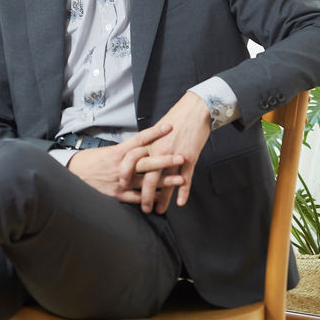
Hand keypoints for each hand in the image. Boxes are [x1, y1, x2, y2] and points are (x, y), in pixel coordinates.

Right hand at [67, 123, 184, 202]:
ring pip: (145, 181)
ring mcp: (120, 181)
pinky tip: (163, 197)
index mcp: (118, 152)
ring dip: (164, 180)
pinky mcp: (117, 195)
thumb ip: (126, 150)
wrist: (72, 176)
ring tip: (180, 178)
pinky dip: (149, 197)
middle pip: (146, 161)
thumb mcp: (107, 151)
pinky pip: (136, 197)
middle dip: (165, 159)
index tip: (169, 127)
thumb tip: (142, 145)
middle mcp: (121, 166)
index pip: (139, 140)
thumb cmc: (90, 161)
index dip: (155, 133)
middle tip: (181, 156)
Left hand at [119, 92, 211, 213]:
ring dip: (162, 199)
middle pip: (147, 176)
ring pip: (166, 182)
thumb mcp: (158, 129)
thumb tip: (141, 152)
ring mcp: (175, 155)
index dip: (127, 175)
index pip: (132, 162)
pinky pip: (186, 178)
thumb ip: (149, 142)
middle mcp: (159, 150)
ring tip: (159, 210)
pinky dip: (183, 192)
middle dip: (144, 195)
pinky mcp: (190, 157)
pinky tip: (180, 203)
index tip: (123, 187)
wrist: (196, 109)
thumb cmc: (177, 117)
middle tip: (144, 208)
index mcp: (149, 142)